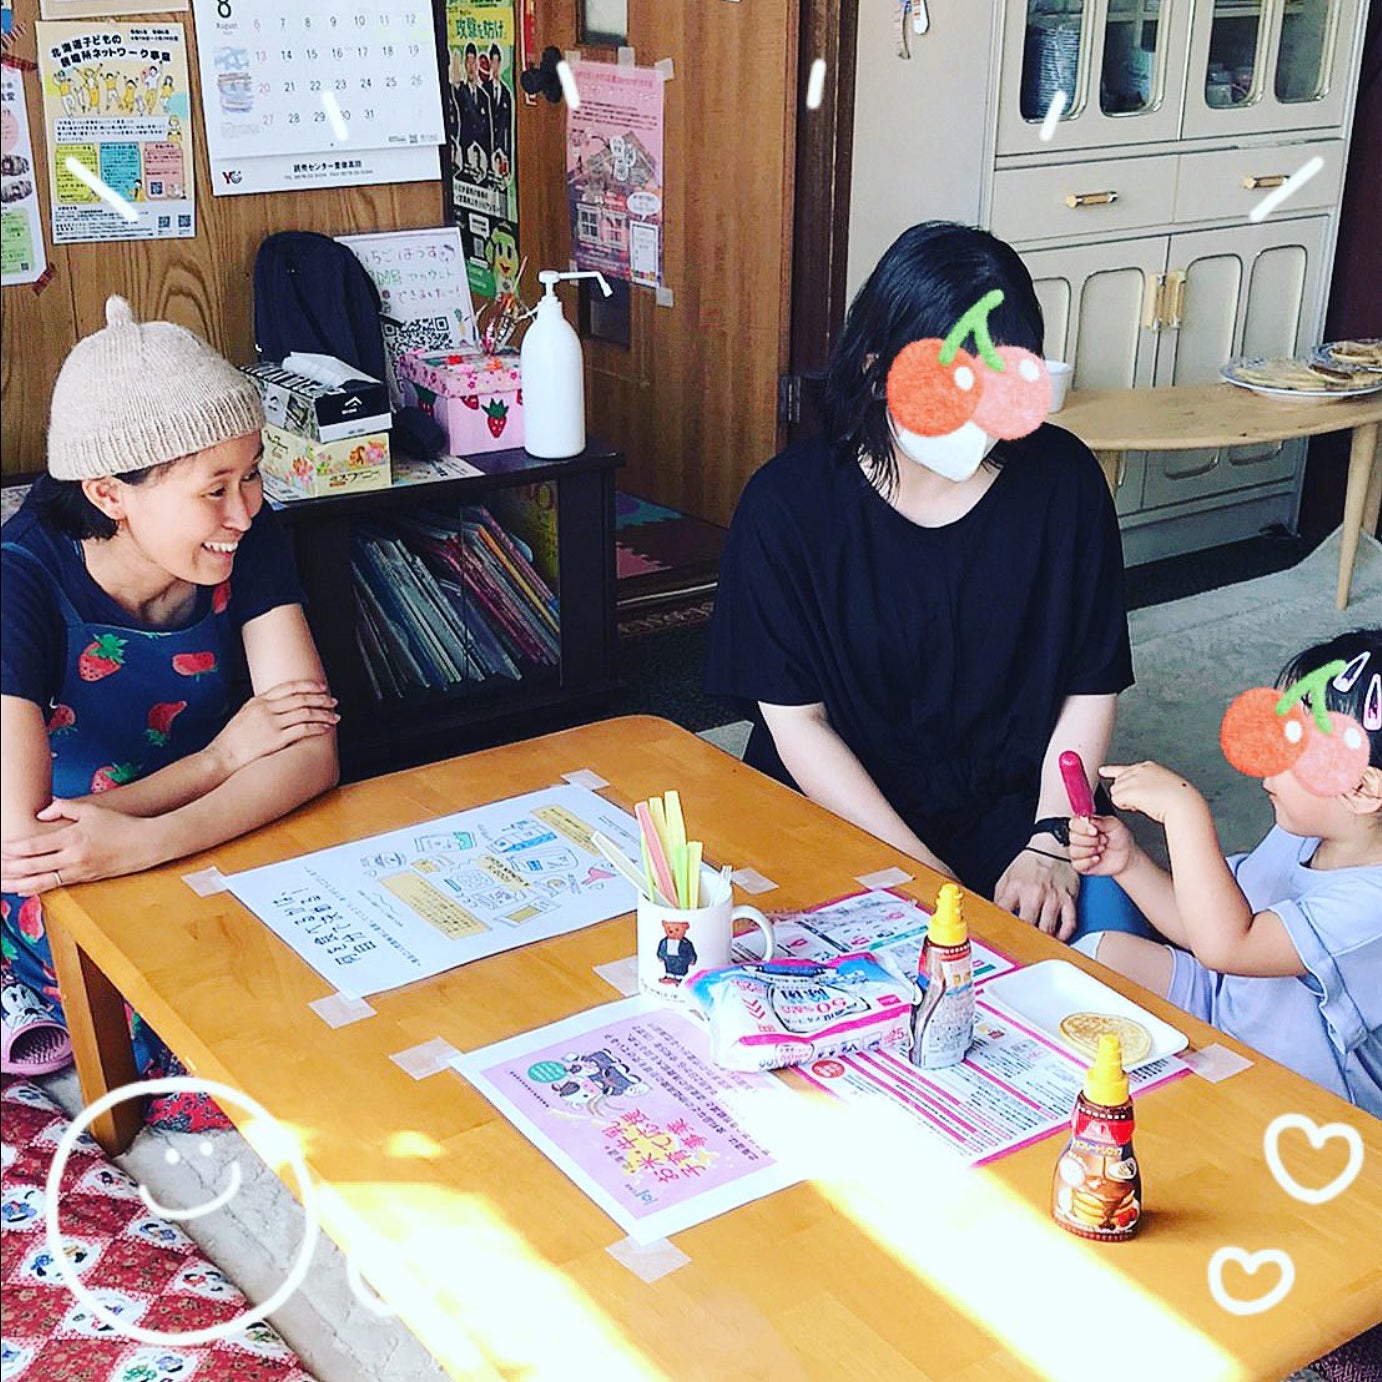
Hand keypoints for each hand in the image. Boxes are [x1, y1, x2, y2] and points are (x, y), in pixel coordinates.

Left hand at [1, 799, 165, 893]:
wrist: (146, 844)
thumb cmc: (119, 824)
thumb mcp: (92, 809)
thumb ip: (64, 807)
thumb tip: (41, 813)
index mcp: (72, 837)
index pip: (33, 846)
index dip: (11, 849)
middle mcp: (72, 857)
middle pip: (31, 867)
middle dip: (8, 868)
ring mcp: (78, 871)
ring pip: (39, 882)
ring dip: (16, 885)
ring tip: (0, 884)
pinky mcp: (84, 880)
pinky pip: (54, 886)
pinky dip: (34, 889)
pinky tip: (22, 889)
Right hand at [209, 680, 337, 777]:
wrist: (222, 756)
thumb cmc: (232, 740)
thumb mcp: (244, 715)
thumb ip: (261, 708)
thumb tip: (276, 705)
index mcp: (258, 701)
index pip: (288, 687)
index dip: (308, 685)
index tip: (321, 687)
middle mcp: (266, 709)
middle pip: (300, 698)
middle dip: (320, 698)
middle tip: (333, 701)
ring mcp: (271, 724)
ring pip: (305, 712)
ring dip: (323, 713)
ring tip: (335, 716)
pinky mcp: (276, 739)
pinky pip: (303, 729)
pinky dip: (317, 727)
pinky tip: (326, 728)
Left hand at [994, 847, 1078, 940]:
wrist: (1052, 847)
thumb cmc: (1030, 863)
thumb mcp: (1008, 877)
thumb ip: (1001, 897)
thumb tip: (996, 916)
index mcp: (1016, 887)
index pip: (1004, 912)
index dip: (1001, 926)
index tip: (1001, 935)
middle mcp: (1034, 893)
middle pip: (1026, 924)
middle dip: (1023, 937)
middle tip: (1021, 945)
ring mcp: (1053, 897)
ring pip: (1047, 928)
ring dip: (1042, 939)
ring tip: (1038, 943)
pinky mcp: (1068, 899)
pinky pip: (1069, 923)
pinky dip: (1064, 935)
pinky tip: (1058, 938)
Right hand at [1068, 814, 1135, 877]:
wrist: (1127, 856)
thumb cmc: (1120, 839)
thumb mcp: (1114, 824)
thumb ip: (1101, 820)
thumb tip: (1088, 818)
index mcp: (1085, 825)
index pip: (1073, 823)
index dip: (1082, 827)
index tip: (1094, 831)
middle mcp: (1080, 837)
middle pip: (1072, 837)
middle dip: (1090, 840)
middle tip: (1103, 840)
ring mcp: (1079, 851)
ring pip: (1074, 851)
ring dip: (1091, 850)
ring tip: (1101, 849)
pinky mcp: (1081, 864)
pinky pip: (1077, 864)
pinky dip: (1089, 861)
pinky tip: (1097, 858)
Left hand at [1099, 761, 1206, 826]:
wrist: (1183, 803)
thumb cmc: (1178, 799)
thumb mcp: (1163, 784)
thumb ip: (1148, 784)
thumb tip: (1137, 794)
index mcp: (1148, 767)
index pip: (1125, 768)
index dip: (1112, 771)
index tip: (1102, 771)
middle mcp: (1139, 770)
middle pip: (1118, 783)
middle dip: (1126, 794)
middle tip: (1143, 801)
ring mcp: (1133, 779)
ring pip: (1116, 791)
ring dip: (1126, 801)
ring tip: (1144, 803)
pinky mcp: (1129, 789)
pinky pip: (1116, 800)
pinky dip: (1125, 806)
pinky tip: (1139, 805)